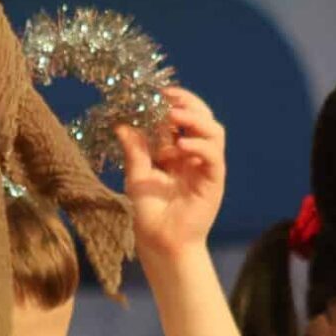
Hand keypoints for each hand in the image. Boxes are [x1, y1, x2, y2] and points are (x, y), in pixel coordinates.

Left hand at [115, 87, 226, 261]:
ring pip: (214, 131)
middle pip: (203, 117)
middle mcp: (194, 155)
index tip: (155, 92)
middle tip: (167, 98)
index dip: (173, 102)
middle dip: (188, 103)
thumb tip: (121, 123)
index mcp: (177, 150)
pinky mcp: (214, 180)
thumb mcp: (136, 176)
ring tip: (173, 116)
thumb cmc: (149, 213)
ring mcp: (206, 166)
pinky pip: (213, 156)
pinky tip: (181, 145)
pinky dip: (200, 145)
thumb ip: (134, 150)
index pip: (182, 117)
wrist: (161, 243)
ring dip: (195, 119)